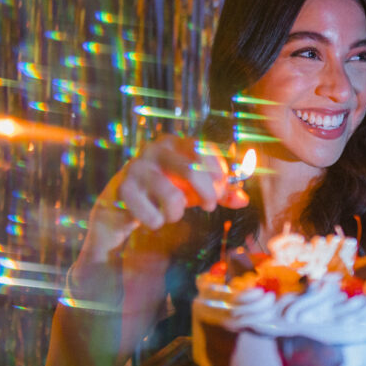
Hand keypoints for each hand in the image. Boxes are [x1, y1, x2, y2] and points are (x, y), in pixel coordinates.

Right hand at [81, 134, 248, 262]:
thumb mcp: (194, 189)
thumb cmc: (164, 190)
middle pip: (192, 170)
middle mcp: (155, 149)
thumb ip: (220, 192)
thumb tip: (243, 199)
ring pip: (172, 198)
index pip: (205, 150)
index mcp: (175, 142)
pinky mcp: (123, 189)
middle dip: (207, 194)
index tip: (222, 191)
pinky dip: (157, 222)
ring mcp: (137, 167)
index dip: (219, 173)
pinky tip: (151, 218)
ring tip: (171, 214)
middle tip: (209, 206)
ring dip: (177, 213)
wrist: (122, 202)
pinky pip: (153, 216)